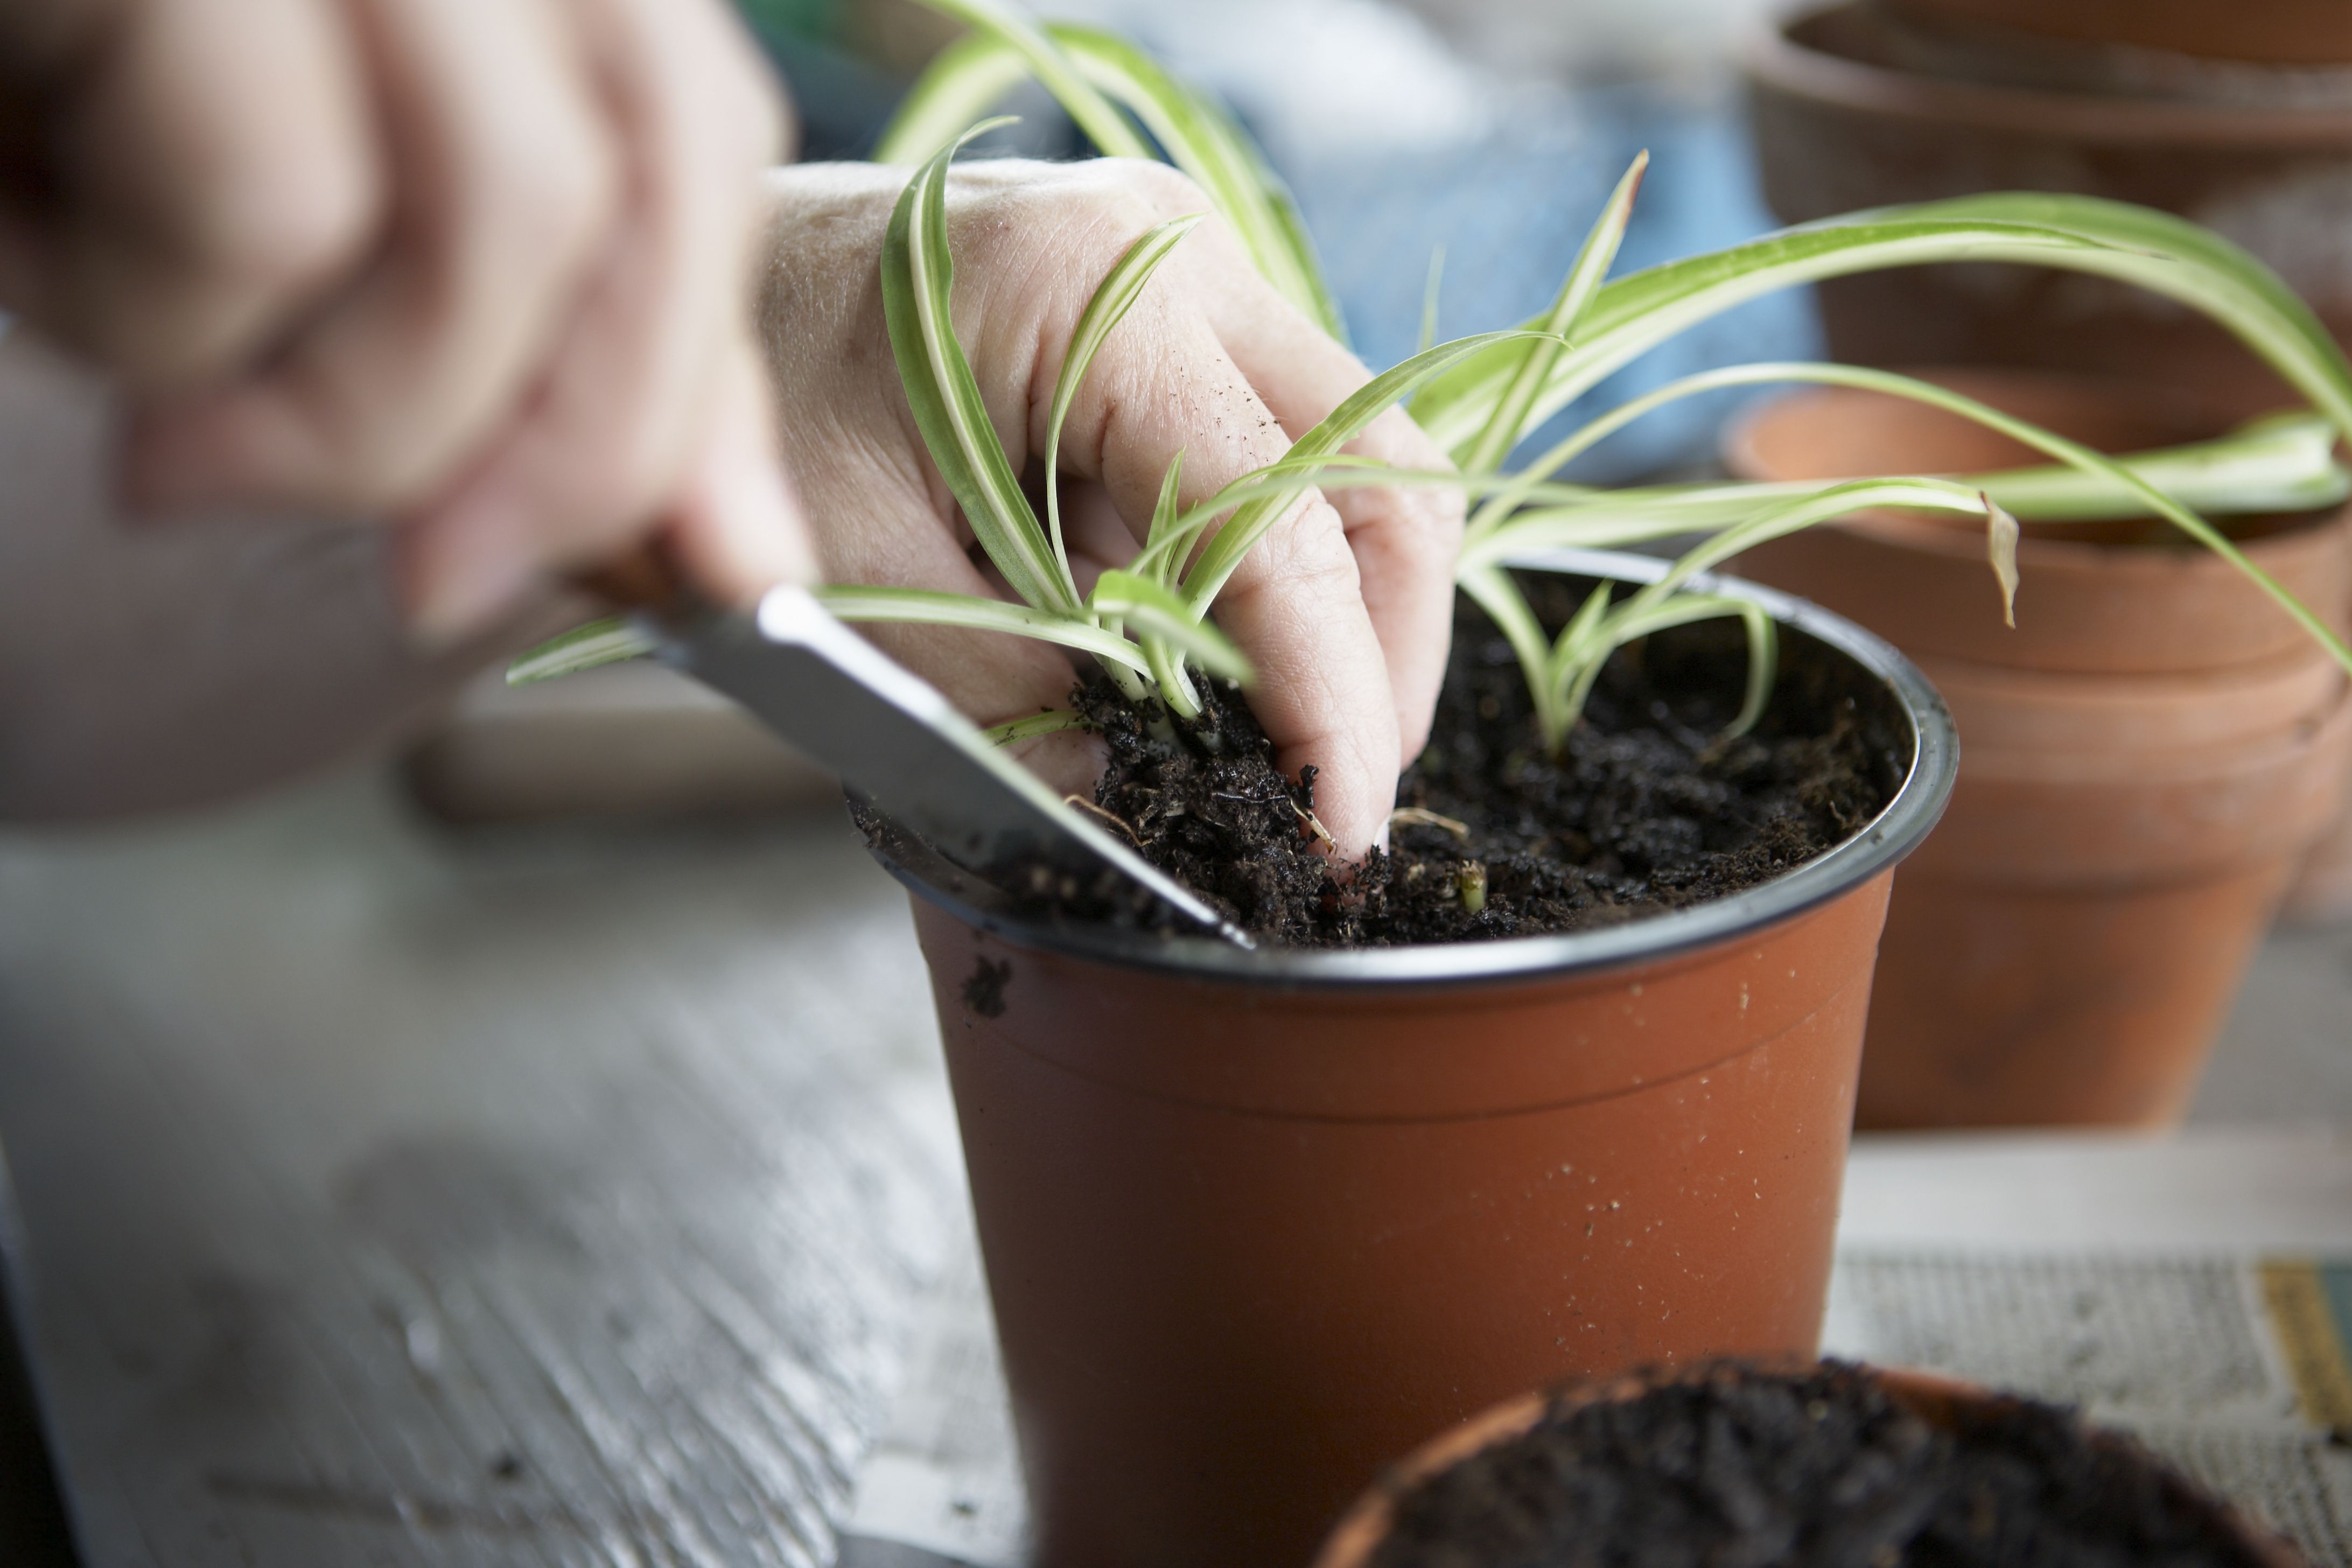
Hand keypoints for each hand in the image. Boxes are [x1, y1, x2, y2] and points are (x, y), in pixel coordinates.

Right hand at [0, 0, 809, 641]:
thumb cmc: (38, 97)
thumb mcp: (309, 211)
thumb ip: (543, 345)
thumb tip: (734, 548)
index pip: (693, 123)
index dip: (705, 367)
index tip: (714, 576)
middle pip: (656, 151)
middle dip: (575, 429)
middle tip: (438, 584)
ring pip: (497, 205)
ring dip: (344, 402)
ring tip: (175, 426)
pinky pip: (264, 197)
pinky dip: (158, 308)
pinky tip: (41, 257)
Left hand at [756, 159, 1463, 860]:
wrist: (672, 280)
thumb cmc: (735, 394)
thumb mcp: (849, 569)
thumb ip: (1006, 696)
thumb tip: (1135, 800)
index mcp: (1093, 285)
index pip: (1279, 521)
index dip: (1330, 695)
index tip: (1338, 828)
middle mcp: (1174, 250)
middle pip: (1380, 472)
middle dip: (1380, 656)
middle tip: (1336, 793)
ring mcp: (1186, 273)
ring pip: (1352, 468)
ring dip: (1336, 619)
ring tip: (1282, 744)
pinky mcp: (1172, 322)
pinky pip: (1277, 461)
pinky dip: (1270, 578)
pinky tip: (1215, 666)